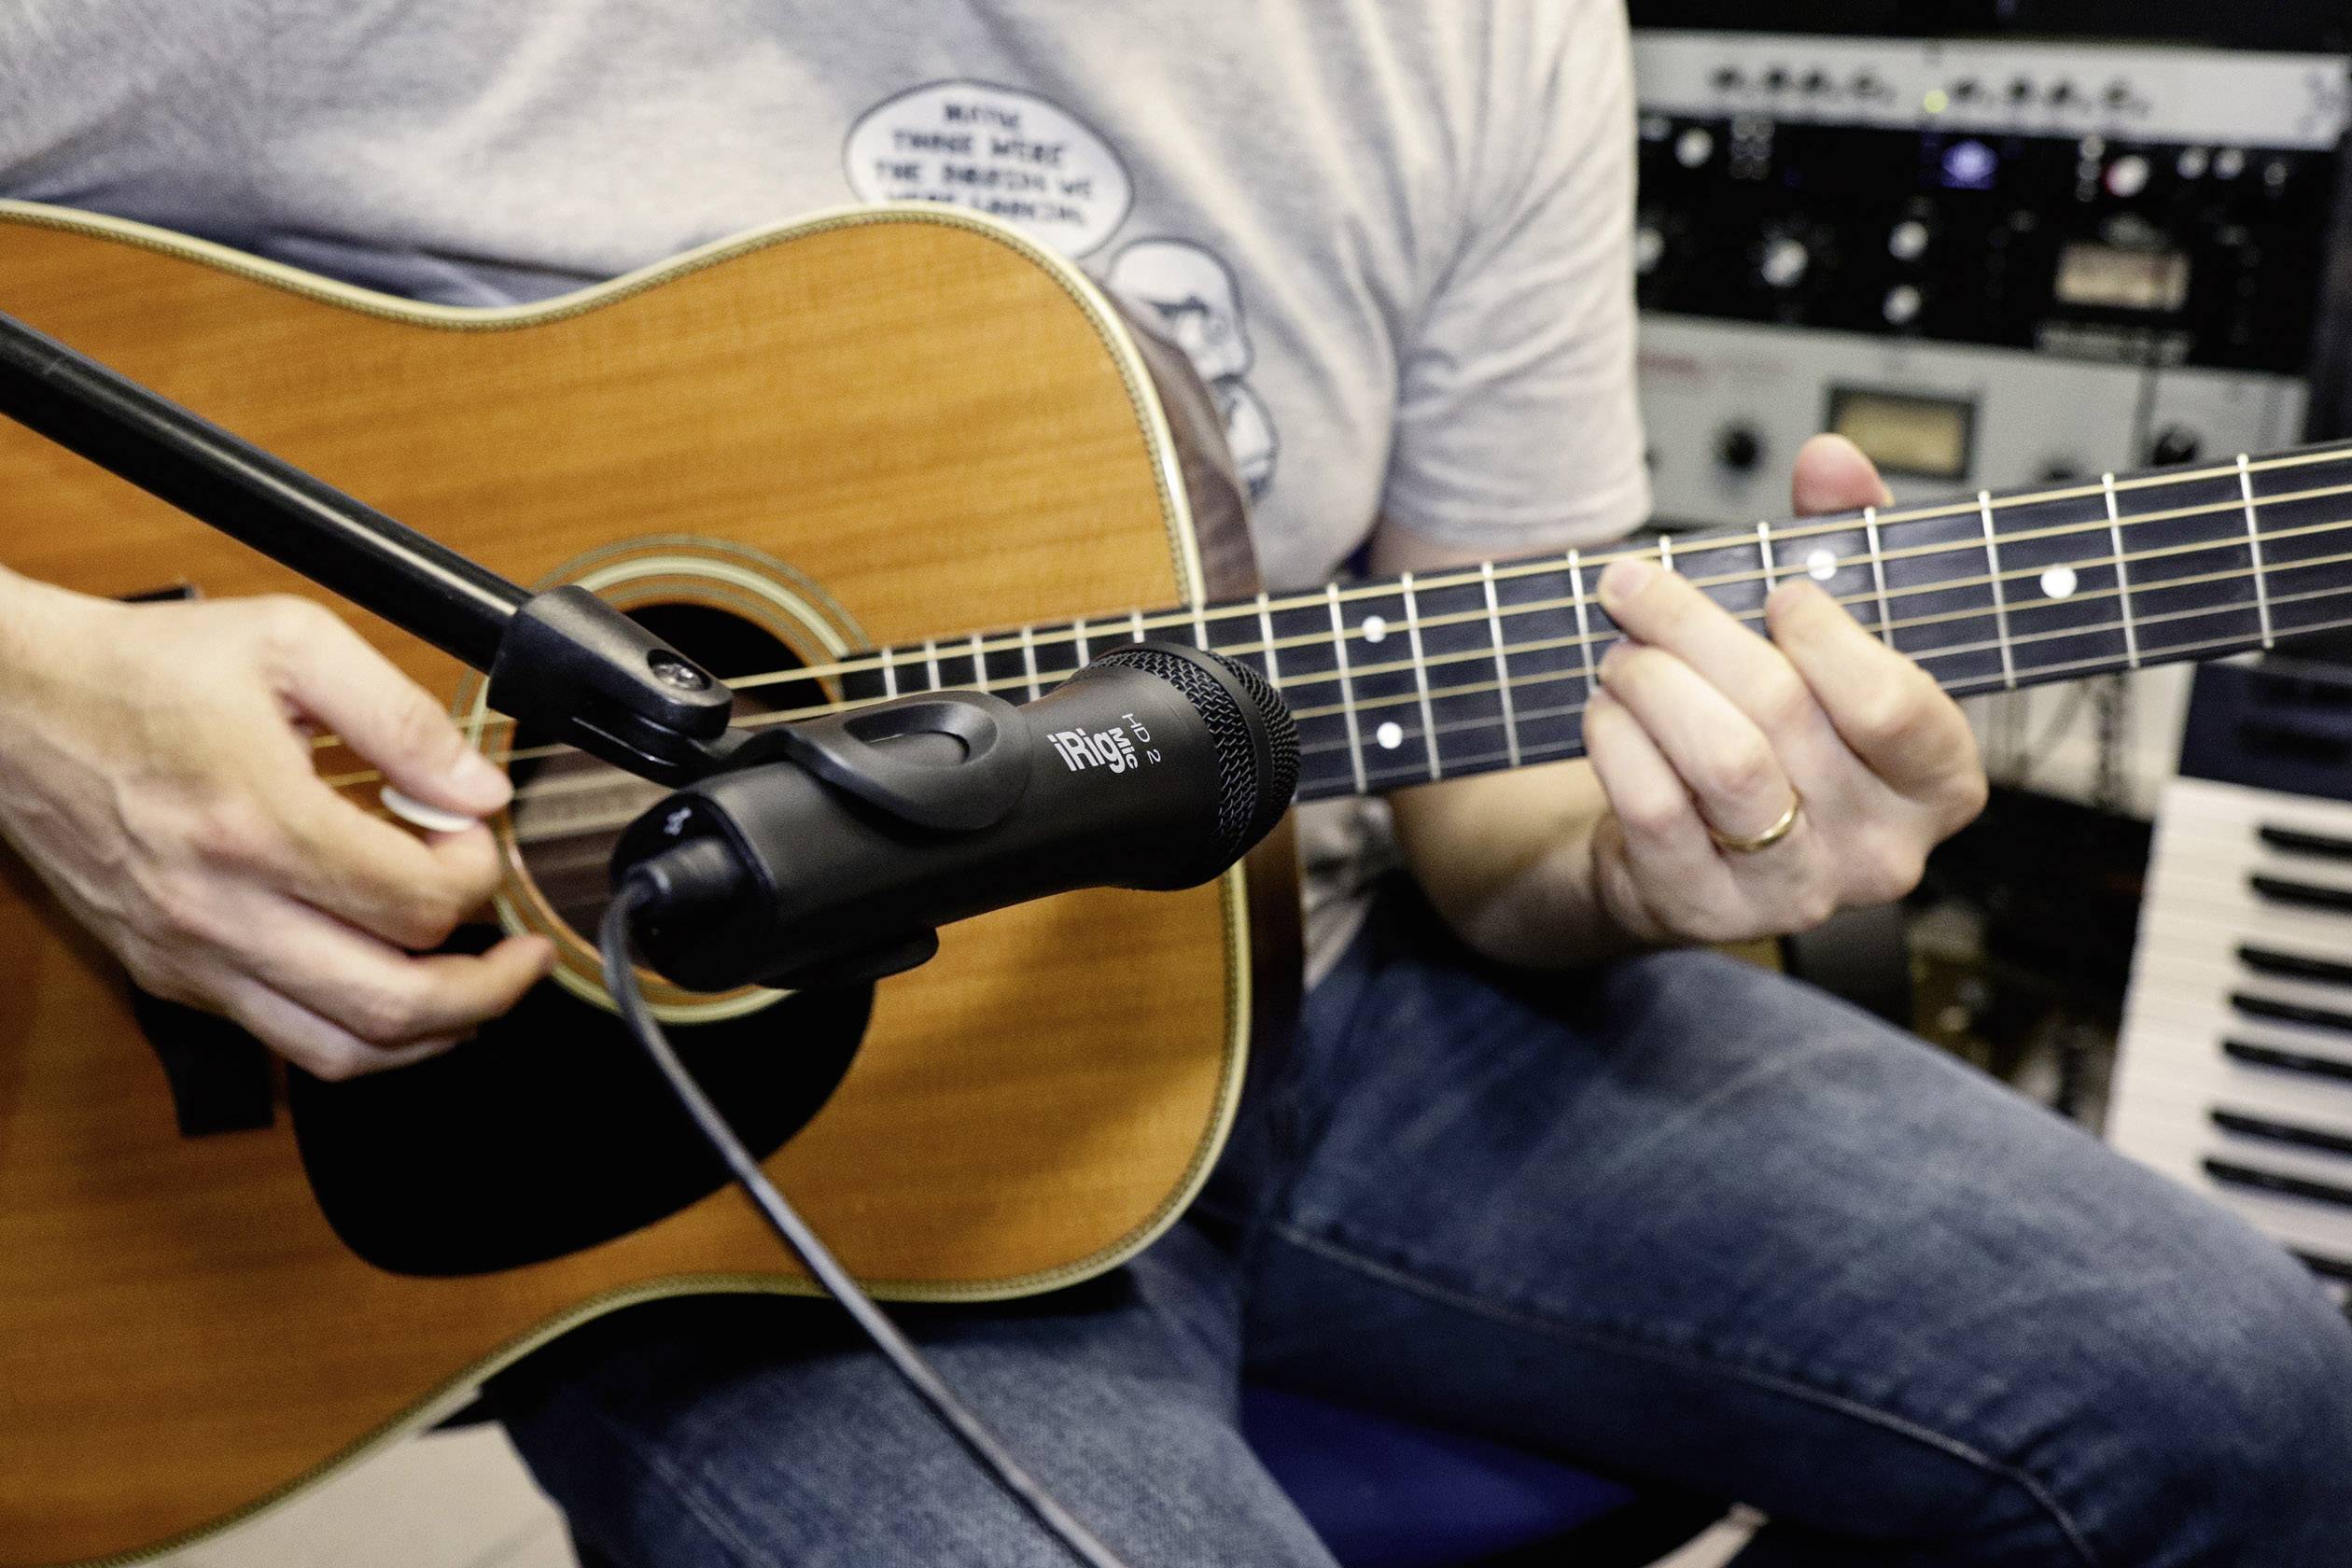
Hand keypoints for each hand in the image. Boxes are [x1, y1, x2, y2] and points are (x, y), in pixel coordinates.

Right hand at [0, 576, 553, 1077]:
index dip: (477, 876)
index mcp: (258, 823)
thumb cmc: (139, 671)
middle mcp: (221, 909)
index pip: (416, 903)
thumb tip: (479, 790)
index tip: (471, 838)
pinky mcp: (170, 975)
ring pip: (342, 1050)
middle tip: (524, 957)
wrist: (10, 705)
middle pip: (395, 1006)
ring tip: (478, 991)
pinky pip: (285, 1039)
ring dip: (434, 1032)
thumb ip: (402, 718)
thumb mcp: (290, 645)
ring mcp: (191, 955)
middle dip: (489, 989)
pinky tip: (393, 986)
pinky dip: (360, 1031)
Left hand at [1580, 435, 1987, 944]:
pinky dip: (1616, 742)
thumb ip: (1844, 536)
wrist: (1692, 847)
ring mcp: (1795, 891)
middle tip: (1635, 588)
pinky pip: (1654, 809)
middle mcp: (1884, 852)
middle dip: (1693, 629)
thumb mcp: (1828, 631)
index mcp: (1939, 781)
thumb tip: (1831, 460)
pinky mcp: (1704, 909)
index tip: (1779, 593)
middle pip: (1785, 712)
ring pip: (1723, 763)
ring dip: (1652, 684)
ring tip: (1621, 652)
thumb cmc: (1781, 728)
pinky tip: (1604, 710)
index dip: (1826, 635)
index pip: (1893, 704)